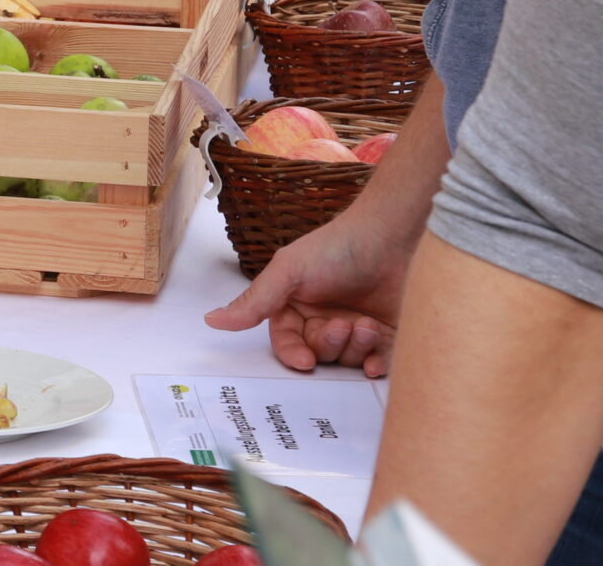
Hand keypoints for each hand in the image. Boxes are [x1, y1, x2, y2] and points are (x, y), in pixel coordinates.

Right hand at [203, 205, 413, 377]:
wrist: (391, 238)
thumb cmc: (338, 247)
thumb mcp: (289, 271)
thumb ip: (254, 302)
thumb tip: (211, 320)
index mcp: (296, 305)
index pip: (287, 340)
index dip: (294, 353)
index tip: (305, 360)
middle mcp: (324, 318)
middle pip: (318, 352)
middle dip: (329, 343)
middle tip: (342, 324)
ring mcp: (356, 328)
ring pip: (347, 360)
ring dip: (355, 347)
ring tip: (366, 324)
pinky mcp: (387, 335)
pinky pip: (378, 363)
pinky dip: (376, 364)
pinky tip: (376, 360)